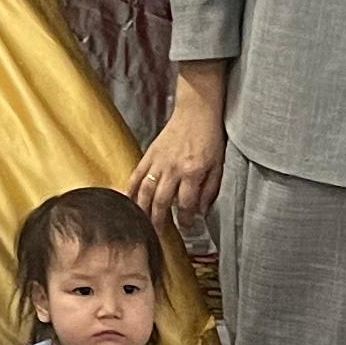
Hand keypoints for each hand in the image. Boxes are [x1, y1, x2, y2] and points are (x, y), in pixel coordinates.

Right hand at [131, 98, 222, 226]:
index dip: (187, 219)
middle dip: (159, 221)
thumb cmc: (210, 136)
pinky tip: (127, 201)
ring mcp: (158, 162)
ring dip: (142, 210)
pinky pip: (136, 175)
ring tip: (142, 223)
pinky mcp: (149, 155)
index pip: (187, 204)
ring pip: (145, 191)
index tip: (187, 227)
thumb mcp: (218, 164)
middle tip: (158, 233)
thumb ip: (210, 189)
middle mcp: (173, 169)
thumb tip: (202, 210)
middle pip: (161, 202)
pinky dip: (130, 190)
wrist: (197, 111)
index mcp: (192, 172)